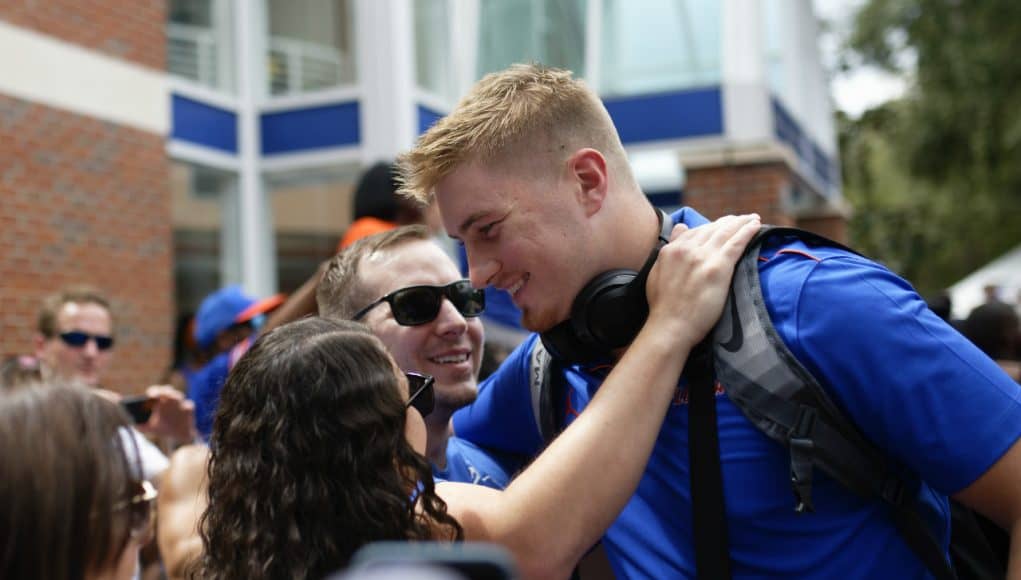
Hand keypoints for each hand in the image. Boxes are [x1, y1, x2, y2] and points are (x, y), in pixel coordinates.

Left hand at [137, 385, 196, 444]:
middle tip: (158, 396)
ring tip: (170, 399)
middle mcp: (170, 400)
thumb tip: (133, 421)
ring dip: (174, 397)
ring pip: (179, 396)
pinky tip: (182, 410)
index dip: (154, 391)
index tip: (149, 395)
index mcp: (160, 401)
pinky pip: (188, 406)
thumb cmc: (161, 430)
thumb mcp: (147, 428)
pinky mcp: (189, 411)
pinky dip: (185, 407)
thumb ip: (138, 424)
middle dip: (164, 391)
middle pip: (168, 390)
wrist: (178, 438)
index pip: (156, 391)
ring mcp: (181, 404)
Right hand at [645, 214, 760, 347]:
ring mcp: (702, 256)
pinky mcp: (718, 266)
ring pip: (726, 232)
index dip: (712, 227)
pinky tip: (756, 226)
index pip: (695, 231)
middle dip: (729, 222)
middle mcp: (686, 249)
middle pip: (712, 229)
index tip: (723, 226)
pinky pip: (736, 243)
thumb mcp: (657, 273)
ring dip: (742, 223)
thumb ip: (670, 248)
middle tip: (743, 219)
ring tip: (753, 219)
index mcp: (671, 250)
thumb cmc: (664, 307)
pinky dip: (747, 232)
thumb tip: (681, 227)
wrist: (670, 326)